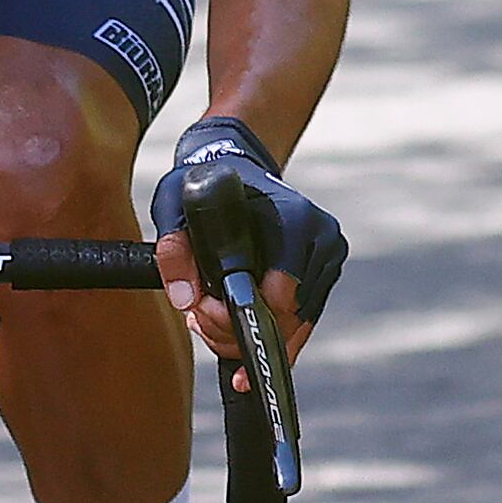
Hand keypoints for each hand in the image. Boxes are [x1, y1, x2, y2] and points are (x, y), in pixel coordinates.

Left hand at [148, 116, 343, 363]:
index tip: (204, 313)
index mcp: (295, 218)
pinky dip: (267, 328)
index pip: (282, 292)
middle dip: (238, 330)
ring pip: (295, 325)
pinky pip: (300, 320)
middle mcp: (320, 237)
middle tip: (198, 318)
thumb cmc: (207, 184)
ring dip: (249, 333)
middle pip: (288, 316)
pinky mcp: (324, 272)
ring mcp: (327, 256)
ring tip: (209, 317)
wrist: (235, 169)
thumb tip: (185, 299)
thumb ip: (173, 247)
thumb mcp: (175, 204)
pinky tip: (232, 321)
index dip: (242, 313)